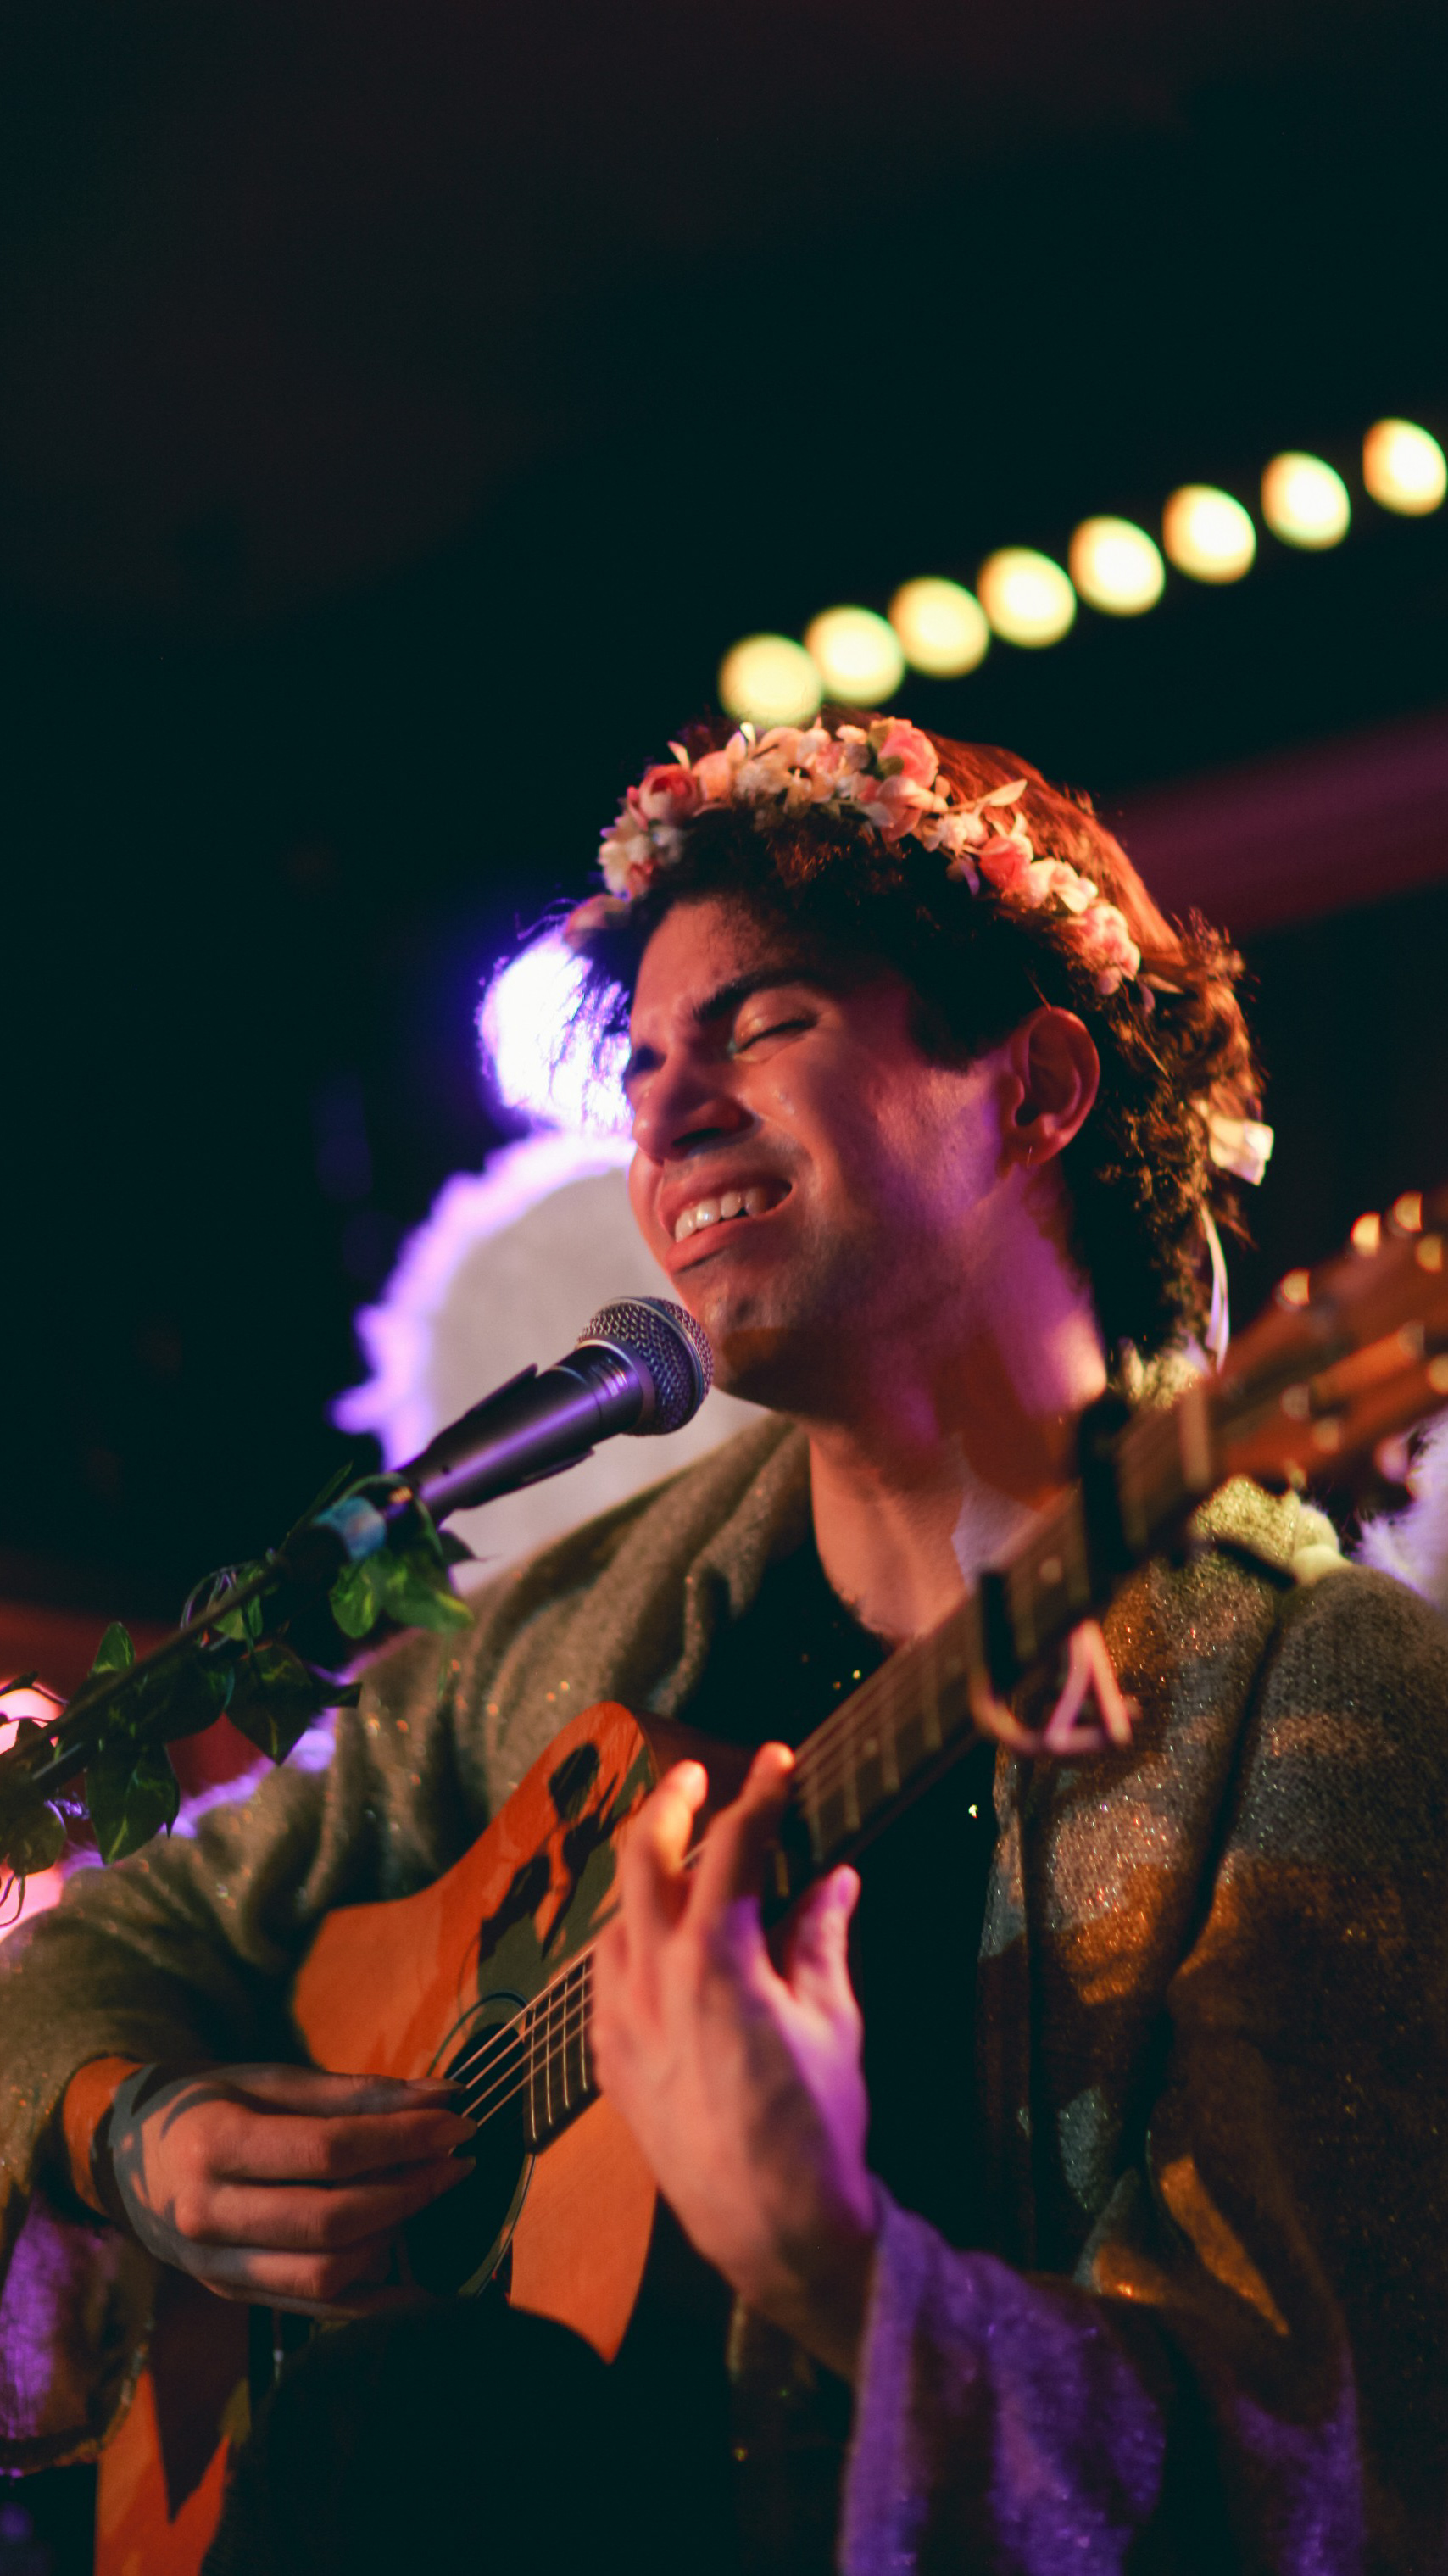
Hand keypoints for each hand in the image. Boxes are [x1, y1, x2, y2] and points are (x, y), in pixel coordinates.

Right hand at [101, 2061, 475, 2316]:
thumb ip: (353, 2092)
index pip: (328, 2151)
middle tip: (455, 2162)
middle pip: (330, 2220)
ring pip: (325, 2275)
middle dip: (408, 2191)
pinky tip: (417, 2277)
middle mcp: (210, 2216)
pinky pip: (313, 2312)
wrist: (129, 2156)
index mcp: (214, 2145)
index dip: (402, 2139)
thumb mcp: (269, 2079)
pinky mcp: (232, 2296)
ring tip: (425, 2195)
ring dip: (392, 2237)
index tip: (458, 2122)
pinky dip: (372, 2302)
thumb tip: (442, 2096)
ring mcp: (218, 2267)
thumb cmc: (209, 2103)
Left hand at [591, 1745, 877, 2380]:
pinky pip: (607, 1975)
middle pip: (642, 1857)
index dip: (760, 1792)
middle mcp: (654, 1977)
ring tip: (679, 1857)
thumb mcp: (832, 2019)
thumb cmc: (816, 2123)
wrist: (772, 2227)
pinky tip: (656, 1942)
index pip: (735, 1844)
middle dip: (668, 1804)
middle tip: (695, 1776)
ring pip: (616, 1914)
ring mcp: (621, 2019)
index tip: (778, 1759)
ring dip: (645, 1875)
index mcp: (716, 1957)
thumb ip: (821, 1937)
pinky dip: (631, 1941)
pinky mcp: (609, 2059)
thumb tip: (834, 1878)